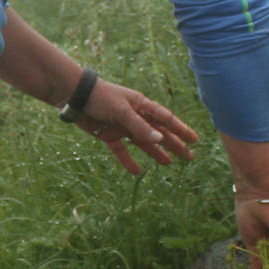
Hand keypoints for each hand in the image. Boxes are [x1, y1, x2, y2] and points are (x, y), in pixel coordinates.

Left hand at [71, 78, 200, 174]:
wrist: (75, 97)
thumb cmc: (101, 97)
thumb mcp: (122, 111)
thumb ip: (140, 126)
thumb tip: (160, 140)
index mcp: (142, 106)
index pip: (166, 119)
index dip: (181, 129)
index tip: (194, 140)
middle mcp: (135, 117)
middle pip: (159, 133)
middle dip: (174, 144)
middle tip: (189, 157)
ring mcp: (123, 127)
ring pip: (143, 143)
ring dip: (156, 153)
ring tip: (169, 164)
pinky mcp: (109, 136)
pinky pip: (121, 151)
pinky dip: (128, 161)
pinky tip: (137, 172)